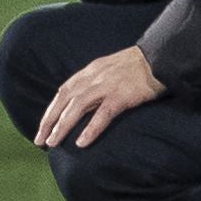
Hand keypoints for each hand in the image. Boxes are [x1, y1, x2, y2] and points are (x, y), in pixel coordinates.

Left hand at [36, 46, 165, 148]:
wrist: (161, 57)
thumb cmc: (139, 66)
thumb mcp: (111, 68)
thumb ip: (97, 81)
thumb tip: (85, 100)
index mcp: (91, 71)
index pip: (64, 91)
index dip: (52, 109)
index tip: (43, 126)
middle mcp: (94, 77)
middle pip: (65, 99)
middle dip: (49, 121)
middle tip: (39, 140)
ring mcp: (107, 86)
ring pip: (77, 107)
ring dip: (62, 126)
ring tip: (53, 143)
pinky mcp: (122, 96)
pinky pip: (102, 115)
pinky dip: (90, 129)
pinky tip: (81, 143)